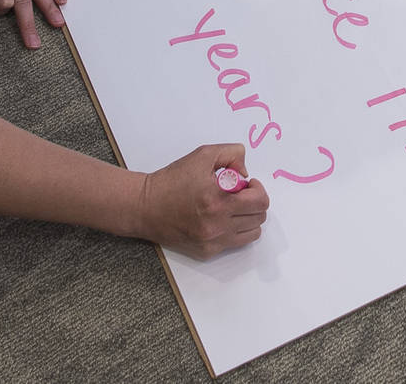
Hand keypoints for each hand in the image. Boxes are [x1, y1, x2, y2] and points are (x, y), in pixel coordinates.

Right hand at [137, 143, 270, 258]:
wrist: (146, 207)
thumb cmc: (173, 180)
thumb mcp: (203, 155)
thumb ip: (232, 154)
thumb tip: (246, 173)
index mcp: (218, 200)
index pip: (260, 201)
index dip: (257, 189)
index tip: (246, 183)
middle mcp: (217, 224)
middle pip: (259, 217)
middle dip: (254, 202)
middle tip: (239, 194)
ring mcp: (212, 241)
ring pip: (252, 233)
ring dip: (248, 218)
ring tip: (232, 207)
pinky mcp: (206, 251)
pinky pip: (235, 243)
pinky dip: (234, 231)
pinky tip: (220, 219)